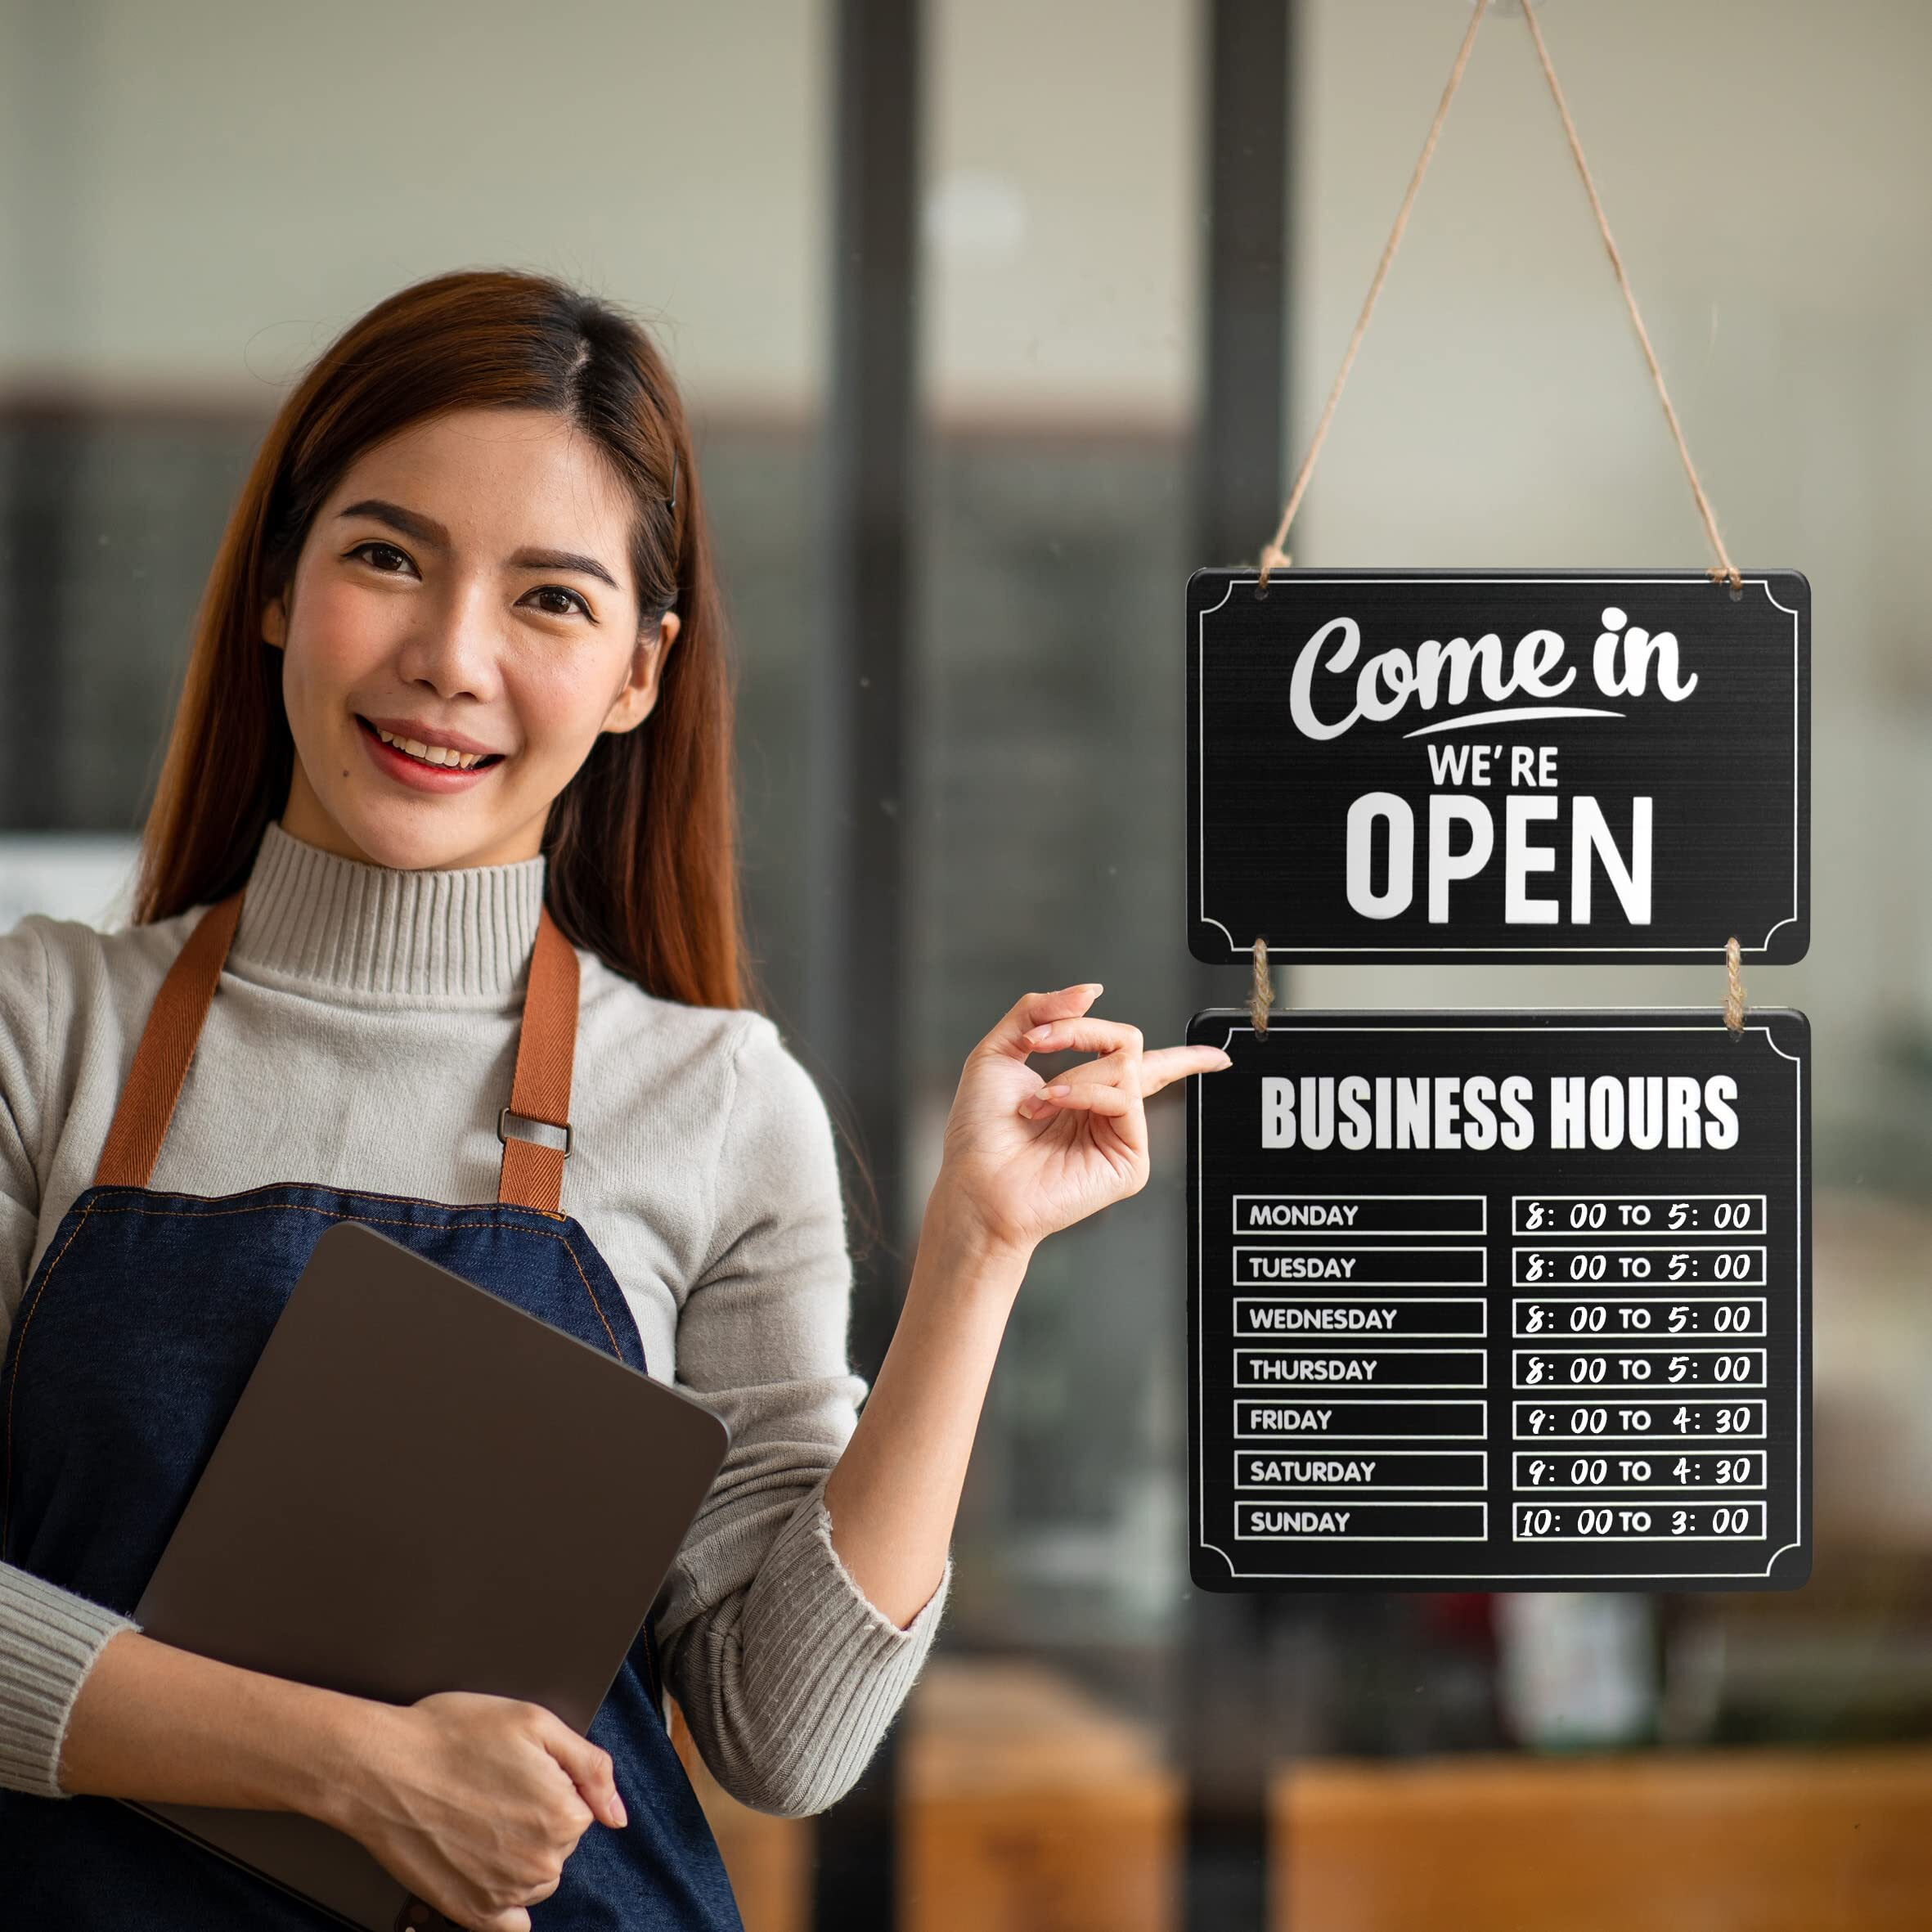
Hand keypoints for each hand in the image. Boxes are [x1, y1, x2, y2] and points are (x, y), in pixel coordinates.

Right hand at [331, 1691, 625, 1931]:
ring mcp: (504, 1893)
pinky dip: (505, 1902)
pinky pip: (510, 1923)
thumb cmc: (453, 1736)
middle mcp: (539, 1862)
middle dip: (538, 1818)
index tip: (518, 1770)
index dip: (552, 1783)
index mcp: (563, 1814)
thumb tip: (618, 1814)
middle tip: (493, 1789)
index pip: (582, 1807)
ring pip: (537, 1878)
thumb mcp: (536, 1723)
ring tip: (479, 1820)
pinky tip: (485, 1870)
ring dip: (520, 1856)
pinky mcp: (470, 1913)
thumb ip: (591, 1766)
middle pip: (561, 1844)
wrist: (381, 1767)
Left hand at [931, 983, 1231, 1258]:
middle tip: (1040, 1043)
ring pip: (1125, 1064)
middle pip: (1130, 1043)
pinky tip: (1053, 1107)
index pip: (1142, 1064)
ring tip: (1037, 1101)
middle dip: (1082, 1031)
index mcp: (1083, 1090)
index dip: (1188, 1058)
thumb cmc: (979, 1135)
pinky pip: (1124, 1097)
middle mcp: (1104, 1111)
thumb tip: (1089, 991)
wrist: (974, 1185)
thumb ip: (1038, 1010)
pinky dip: (1084, 1093)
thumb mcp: (997, 1052)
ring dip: (1072, 1072)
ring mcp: (1119, 1134)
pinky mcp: (1128, 1158)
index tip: (1213, 1053)